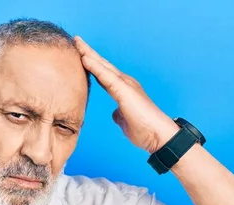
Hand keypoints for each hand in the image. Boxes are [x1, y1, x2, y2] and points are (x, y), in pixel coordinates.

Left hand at [74, 36, 179, 153]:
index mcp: (123, 89)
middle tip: (76, 41)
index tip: (80, 55)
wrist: (157, 136)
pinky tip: (85, 58)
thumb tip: (114, 113)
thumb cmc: (144, 130)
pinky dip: (95, 66)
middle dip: (88, 52)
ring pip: (103, 66)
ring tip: (77, 43)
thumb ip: (119, 113)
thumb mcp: (125, 120)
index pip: (103, 74)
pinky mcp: (124, 90)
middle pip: (102, 65)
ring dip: (89, 54)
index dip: (92, 64)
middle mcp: (124, 83)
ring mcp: (125, 85)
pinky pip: (106, 76)